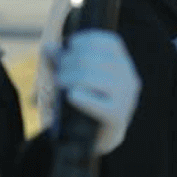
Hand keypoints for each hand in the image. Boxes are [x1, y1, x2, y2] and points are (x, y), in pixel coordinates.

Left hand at [52, 28, 140, 155]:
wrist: (100, 135)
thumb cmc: (88, 99)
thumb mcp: (79, 76)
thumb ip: (64, 61)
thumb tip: (48, 48)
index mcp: (122, 61)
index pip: (99, 40)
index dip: (78, 42)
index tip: (67, 51)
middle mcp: (128, 75)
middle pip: (87, 58)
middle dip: (65, 64)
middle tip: (57, 75)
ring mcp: (125, 96)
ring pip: (86, 76)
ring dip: (66, 78)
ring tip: (59, 84)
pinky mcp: (117, 116)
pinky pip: (91, 101)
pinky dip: (77, 96)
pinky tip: (71, 96)